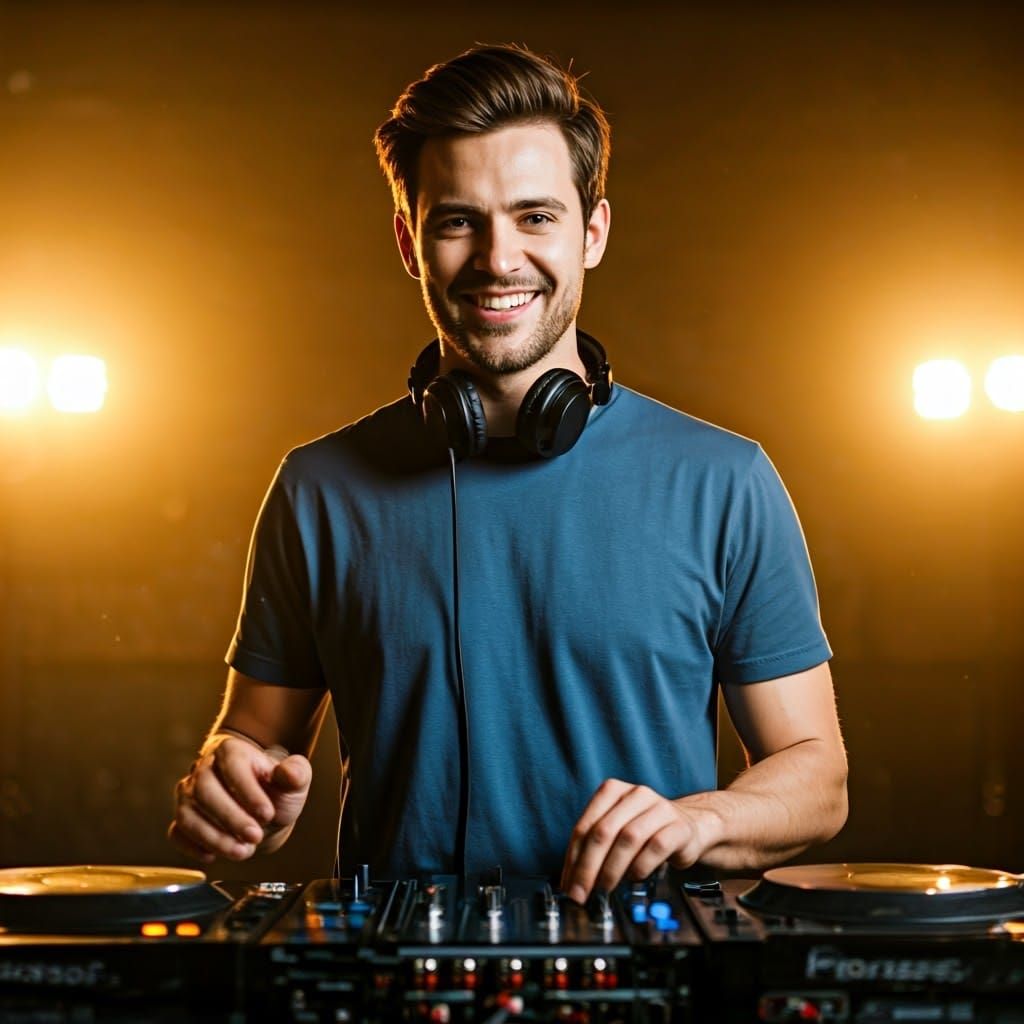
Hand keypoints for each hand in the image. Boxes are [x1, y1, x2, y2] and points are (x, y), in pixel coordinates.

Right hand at [168, 734, 311, 862]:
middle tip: (255, 837)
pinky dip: (193, 847)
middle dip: (230, 818)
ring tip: (242, 851)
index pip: (232, 767)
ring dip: (213, 838)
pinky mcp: (182, 820)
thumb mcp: (294, 782)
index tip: (267, 814)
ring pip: (188, 815)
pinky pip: (177, 833)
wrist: (261, 813)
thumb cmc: (276, 792)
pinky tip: (214, 856)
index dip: (248, 792)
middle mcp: (203, 770)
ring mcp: (188, 795)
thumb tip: (289, 773)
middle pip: (205, 792)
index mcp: (231, 751)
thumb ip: (296, 774)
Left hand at [559, 779, 706, 903]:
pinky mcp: (678, 826)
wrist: (687, 828)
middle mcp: (635, 794)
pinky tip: (634, 877)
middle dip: (588, 867)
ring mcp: (659, 808)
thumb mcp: (616, 831)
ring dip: (612, 869)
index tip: (568, 886)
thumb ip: (594, 847)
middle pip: (603, 832)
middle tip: (582, 893)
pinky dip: (640, 866)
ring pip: (629, 838)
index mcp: (612, 791)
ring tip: (605, 888)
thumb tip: (572, 881)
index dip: (573, 858)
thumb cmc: (644, 831)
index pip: (585, 826)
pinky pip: (656, 847)